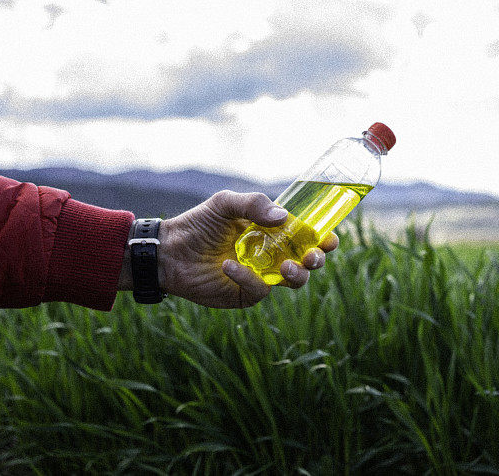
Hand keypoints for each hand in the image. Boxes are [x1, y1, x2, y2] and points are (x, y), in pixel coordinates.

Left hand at [119, 191, 338, 307]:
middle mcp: (272, 254)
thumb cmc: (198, 224)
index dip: (323, 238)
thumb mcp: (226, 203)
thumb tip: (284, 218)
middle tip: (311, 256)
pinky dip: (248, 278)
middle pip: (308, 262)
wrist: (169, 250)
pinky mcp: (245, 295)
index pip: (306, 236)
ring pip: (294, 281)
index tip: (329, 238)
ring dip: (297, 275)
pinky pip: (260, 291)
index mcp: (273, 231)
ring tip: (285, 267)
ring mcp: (261, 276)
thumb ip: (254, 204)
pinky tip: (229, 265)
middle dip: (316, 260)